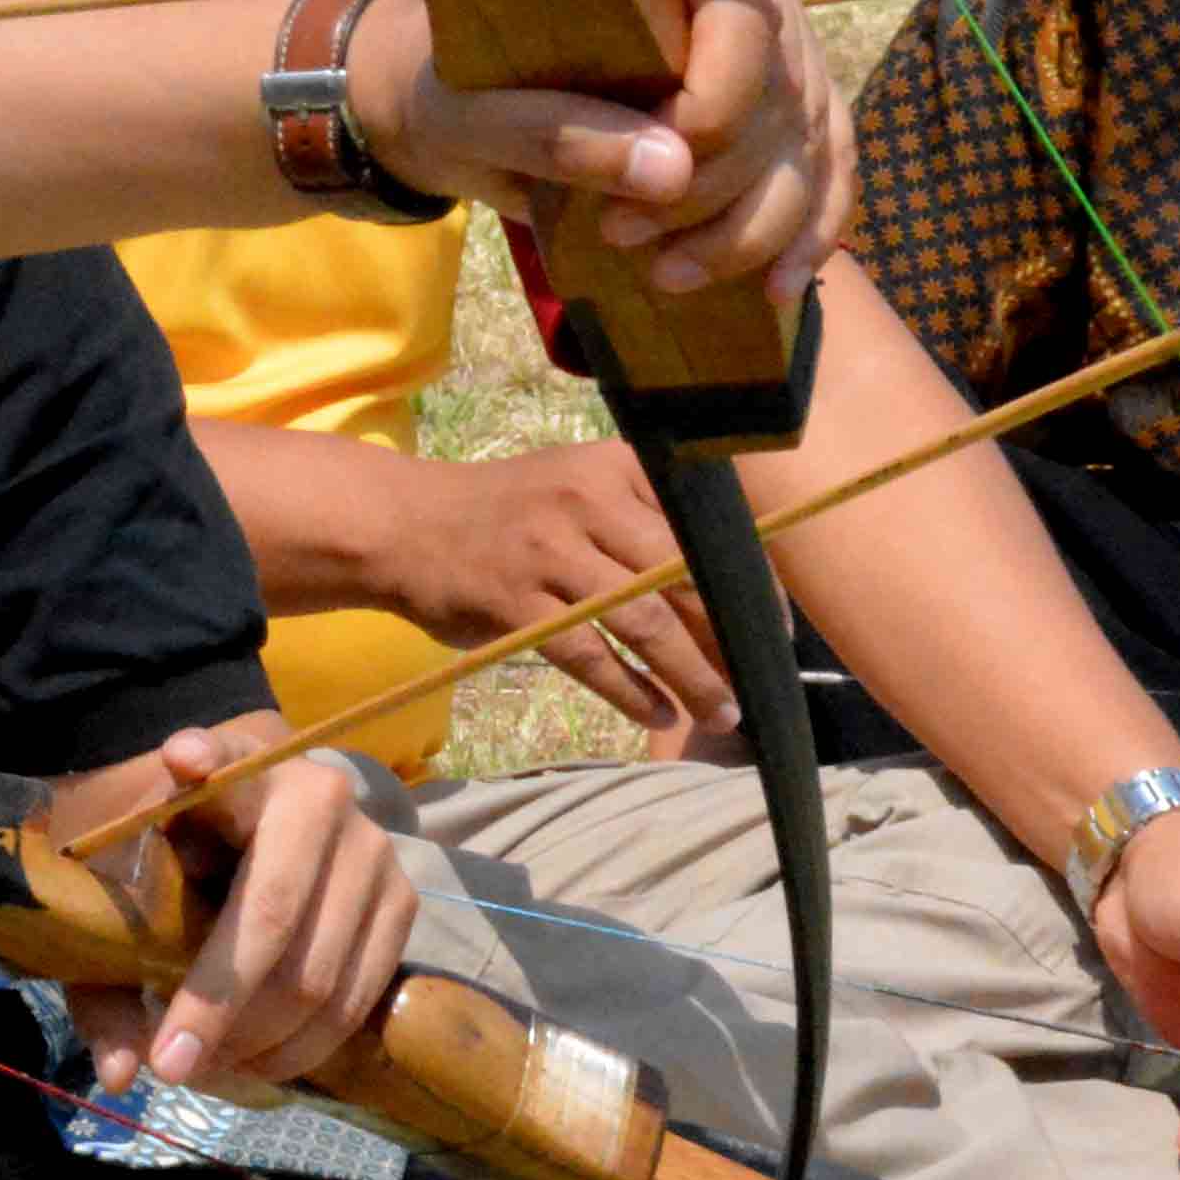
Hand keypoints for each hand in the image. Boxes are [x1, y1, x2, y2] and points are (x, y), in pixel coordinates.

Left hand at [65, 730, 409, 1097]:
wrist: (252, 807)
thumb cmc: (171, 842)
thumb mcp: (128, 880)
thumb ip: (109, 963)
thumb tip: (121, 1074)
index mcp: (242, 765)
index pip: (220, 769)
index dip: (205, 766)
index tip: (182, 762)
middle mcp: (321, 797)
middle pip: (275, 921)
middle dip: (221, 1009)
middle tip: (172, 1066)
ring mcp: (374, 851)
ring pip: (321, 978)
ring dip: (261, 1043)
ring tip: (207, 1067)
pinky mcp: (402, 902)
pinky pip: (358, 998)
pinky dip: (304, 1046)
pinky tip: (254, 1058)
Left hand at [337, 0, 850, 305]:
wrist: (466, 97)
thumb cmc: (459, 81)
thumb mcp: (469, 108)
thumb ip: (552, 130)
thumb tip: (671, 171)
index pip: (738, 15)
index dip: (712, 107)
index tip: (652, 174)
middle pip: (778, 89)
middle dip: (712, 183)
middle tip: (624, 235)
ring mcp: (777, 34)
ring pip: (806, 139)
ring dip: (749, 225)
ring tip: (669, 275)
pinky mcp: (787, 102)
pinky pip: (826, 167)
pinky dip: (804, 232)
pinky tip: (773, 287)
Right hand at [372, 438, 730, 745]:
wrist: (404, 523)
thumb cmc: (509, 512)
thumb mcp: (580, 486)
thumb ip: (646, 519)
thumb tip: (733, 587)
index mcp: (617, 468)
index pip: (707, 528)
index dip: (752, 584)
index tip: (775, 631)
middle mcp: (588, 501)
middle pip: (683, 580)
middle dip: (730, 640)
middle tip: (756, 682)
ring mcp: (548, 552)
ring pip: (644, 623)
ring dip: (692, 675)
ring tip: (720, 711)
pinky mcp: (514, 602)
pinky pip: (589, 656)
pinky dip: (630, 690)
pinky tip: (656, 711)